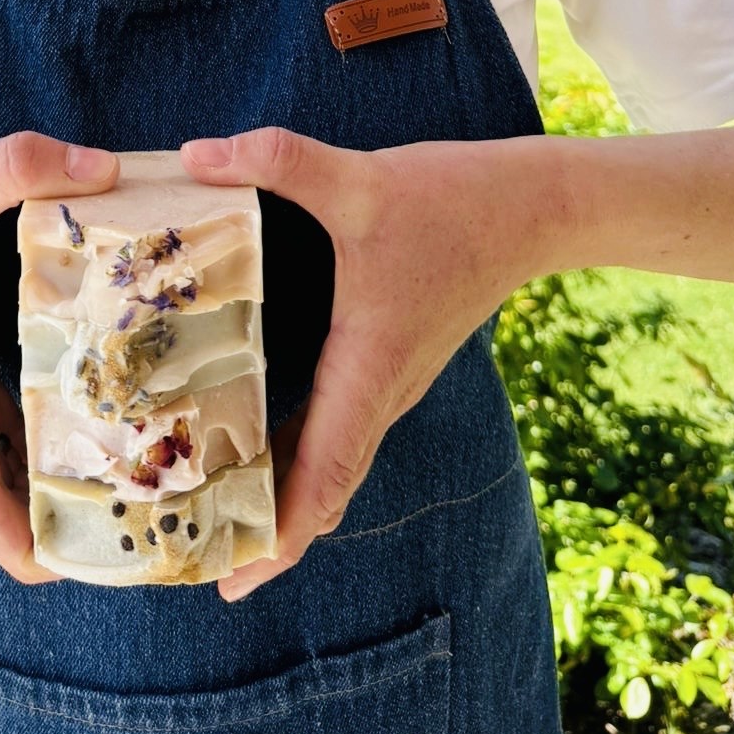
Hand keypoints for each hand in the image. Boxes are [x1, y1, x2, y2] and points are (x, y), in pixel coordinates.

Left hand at [178, 128, 547, 600]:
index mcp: (371, 368)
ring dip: (283, 498)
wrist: (535, 207)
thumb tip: (199, 153)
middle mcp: (383, 390)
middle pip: (324, 489)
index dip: (281, 535)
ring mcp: (392, 380)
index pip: (325, 476)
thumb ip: (281, 161)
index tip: (235, 579)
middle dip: (267, 534)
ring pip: (334, 462)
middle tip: (200, 564)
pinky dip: (301, 456)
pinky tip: (256, 442)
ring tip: (214, 517)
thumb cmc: (454, 200)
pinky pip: (341, 428)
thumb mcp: (361, 178)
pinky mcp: (393, 360)